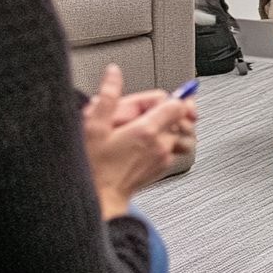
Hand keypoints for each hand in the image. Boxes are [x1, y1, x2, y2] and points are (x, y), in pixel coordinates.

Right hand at [83, 65, 197, 217]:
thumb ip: (107, 96)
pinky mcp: (162, 167)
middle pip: (179, 117)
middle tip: (147, 112)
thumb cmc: (94, 167)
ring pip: (179, 132)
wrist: (100, 199)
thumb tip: (113, 73)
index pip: (176, 105)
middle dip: (166, 110)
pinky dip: (165, 141)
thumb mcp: (93, 126)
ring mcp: (163, 157)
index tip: (157, 98)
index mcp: (146, 130)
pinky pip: (173, 147)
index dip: (168, 97)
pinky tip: (146, 142)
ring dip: (169, 126)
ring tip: (149, 126)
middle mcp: (160, 144)